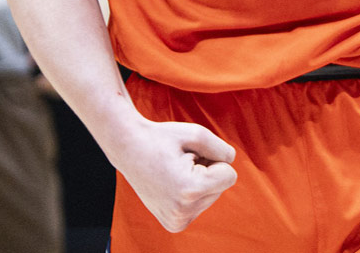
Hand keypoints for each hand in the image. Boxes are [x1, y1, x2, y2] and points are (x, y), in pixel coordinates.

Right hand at [110, 115, 237, 232]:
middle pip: (221, 188)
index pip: (230, 176)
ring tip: (174, 172)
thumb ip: (223, 150)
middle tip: (179, 163)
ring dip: (198, 181)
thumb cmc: (162, 138)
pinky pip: (200, 204)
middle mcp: (183, 212)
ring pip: (211, 196)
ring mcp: (176, 221)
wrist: (128, 148)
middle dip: (206, 171)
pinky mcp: (174, 224)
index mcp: (190, 191)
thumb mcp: (197, 134)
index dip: (213, 159)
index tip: (188, 156)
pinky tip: (172, 184)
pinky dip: (192, 193)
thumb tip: (231, 165)